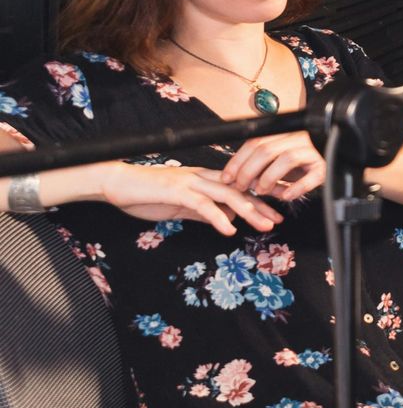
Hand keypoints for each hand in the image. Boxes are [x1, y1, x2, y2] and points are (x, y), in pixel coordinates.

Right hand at [100, 164, 281, 235]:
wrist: (117, 184)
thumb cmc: (146, 195)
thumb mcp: (181, 206)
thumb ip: (204, 211)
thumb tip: (226, 219)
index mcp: (204, 179)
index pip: (238, 187)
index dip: (260, 197)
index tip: (278, 208)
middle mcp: (202, 177)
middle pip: (240, 190)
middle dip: (262, 205)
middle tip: (280, 219)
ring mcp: (190, 182)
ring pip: (227, 195)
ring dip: (248, 211)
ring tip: (264, 226)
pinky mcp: (176, 191)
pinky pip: (202, 205)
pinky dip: (217, 217)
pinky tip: (229, 230)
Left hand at [221, 131, 326, 202]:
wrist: (335, 158)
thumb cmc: (302, 162)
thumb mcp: (279, 159)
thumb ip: (262, 164)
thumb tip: (238, 178)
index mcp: (284, 134)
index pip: (255, 142)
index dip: (238, 160)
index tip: (227, 177)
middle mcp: (298, 138)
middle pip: (266, 150)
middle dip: (248, 171)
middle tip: (242, 187)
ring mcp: (313, 151)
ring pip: (286, 159)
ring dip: (268, 178)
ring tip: (262, 191)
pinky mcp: (325, 166)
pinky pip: (312, 176)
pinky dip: (297, 188)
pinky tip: (287, 195)